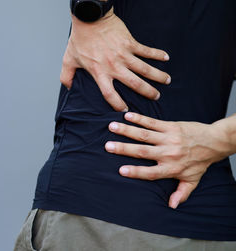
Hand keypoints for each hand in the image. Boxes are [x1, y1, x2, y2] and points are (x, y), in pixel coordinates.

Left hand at [60, 9, 170, 111]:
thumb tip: (68, 89)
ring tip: (166, 81)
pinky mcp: (130, 43)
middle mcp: (114, 66)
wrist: (90, 18)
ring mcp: (124, 55)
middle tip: (156, 97)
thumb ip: (67, 76)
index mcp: (100, 73)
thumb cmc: (80, 40)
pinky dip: (157, 54)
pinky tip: (166, 58)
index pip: (110, 95)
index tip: (125, 110)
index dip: (118, 105)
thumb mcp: (69, 60)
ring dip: (158, 76)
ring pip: (145, 69)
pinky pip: (147, 51)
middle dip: (148, 92)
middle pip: (135, 84)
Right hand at [104, 112, 231, 208]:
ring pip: (144, 135)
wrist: (214, 141)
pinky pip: (152, 122)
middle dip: (124, 149)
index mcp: (171, 168)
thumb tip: (172, 205)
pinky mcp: (170, 126)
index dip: (136, 172)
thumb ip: (181, 193)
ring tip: (111, 127)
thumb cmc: (200, 161)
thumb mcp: (192, 180)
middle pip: (143, 151)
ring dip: (127, 130)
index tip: (121, 170)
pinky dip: (139, 119)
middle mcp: (168, 153)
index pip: (151, 172)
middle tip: (107, 146)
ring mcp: (169, 138)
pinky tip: (127, 116)